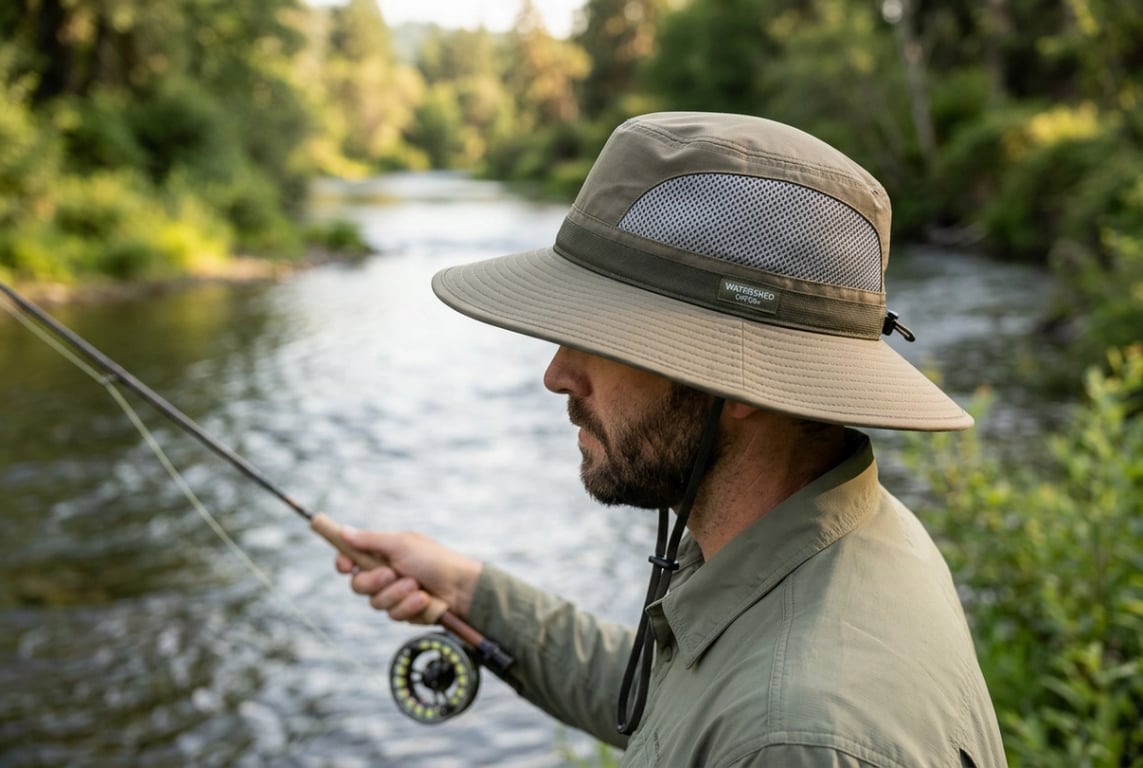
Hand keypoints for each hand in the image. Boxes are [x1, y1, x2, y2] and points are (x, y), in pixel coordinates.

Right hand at [335, 527, 482, 624]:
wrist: (461, 587)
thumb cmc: (435, 560)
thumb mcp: (402, 545)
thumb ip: (370, 540)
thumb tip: (343, 530)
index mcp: (382, 554)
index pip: (350, 559)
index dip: (343, 563)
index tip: (345, 566)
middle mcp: (384, 574)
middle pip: (358, 585)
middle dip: (375, 581)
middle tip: (392, 573)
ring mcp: (393, 594)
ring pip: (375, 603)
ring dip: (397, 594)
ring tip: (417, 586)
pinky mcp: (403, 612)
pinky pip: (393, 615)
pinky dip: (409, 607)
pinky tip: (424, 600)